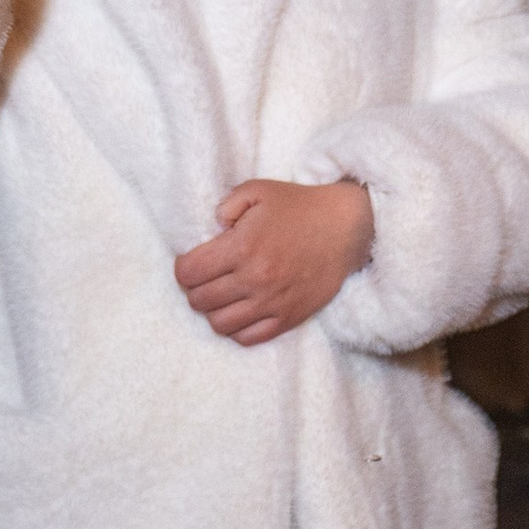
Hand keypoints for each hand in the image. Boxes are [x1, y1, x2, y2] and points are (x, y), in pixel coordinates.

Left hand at [174, 179, 372, 346]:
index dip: (183, 268)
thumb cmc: (299, 207)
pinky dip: (236, 329)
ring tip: (220, 297)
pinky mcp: (288, 318)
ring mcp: (271, 302)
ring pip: (219, 324)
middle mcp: (254, 278)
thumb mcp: (258, 190)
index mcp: (242, 247)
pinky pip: (248, 338)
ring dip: (212, 311)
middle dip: (194, 289)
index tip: (190, 263)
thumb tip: (212, 227)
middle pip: (199, 300)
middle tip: (203, 280)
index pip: (189, 272)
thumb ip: (226, 205)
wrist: (345, 228)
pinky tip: (239, 312)